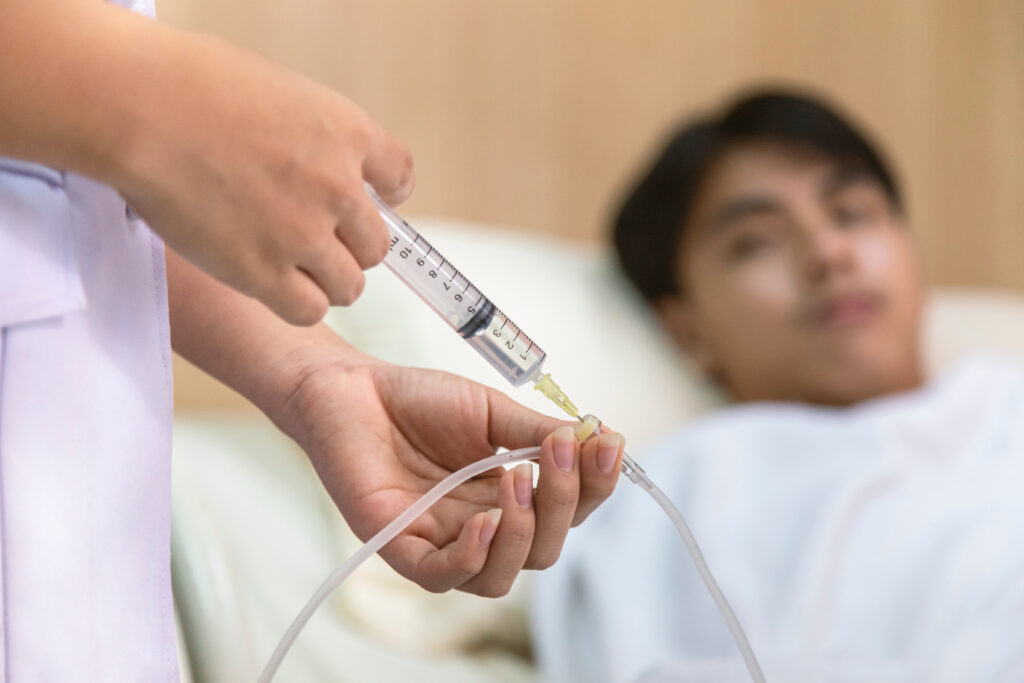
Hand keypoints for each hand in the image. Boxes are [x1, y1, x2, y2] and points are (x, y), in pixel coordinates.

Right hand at [116, 30, 412, 324]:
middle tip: (316, 240)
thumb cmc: (192, 85)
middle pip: (377, 244)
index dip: (386, 194)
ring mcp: (304, 233)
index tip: (370, 200)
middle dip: (350, 245)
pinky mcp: (264, 271)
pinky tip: (273, 286)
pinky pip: (308, 310)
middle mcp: (338, 187)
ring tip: (294, 268)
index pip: (400, 175)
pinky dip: (297, 303)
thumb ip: (315, 136)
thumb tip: (322, 162)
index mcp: (348, 133)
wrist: (140, 108)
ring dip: (327, 281)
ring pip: (349, 284)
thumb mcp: (281, 92)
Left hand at [276, 350, 624, 595]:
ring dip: (521, 534)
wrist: (353, 388)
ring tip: (517, 481)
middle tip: (558, 452)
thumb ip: (537, 432)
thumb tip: (595, 438)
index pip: (567, 511)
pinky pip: (442, 576)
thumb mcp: (492, 411)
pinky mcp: (400, 546)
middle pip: (544, 549)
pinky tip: (484, 521)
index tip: (608, 442)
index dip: (594, 485)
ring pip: (500, 575)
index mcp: (510, 497)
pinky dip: (471, 556)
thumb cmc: (418, 401)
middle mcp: (481, 527)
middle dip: (563, 503)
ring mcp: (441, 541)